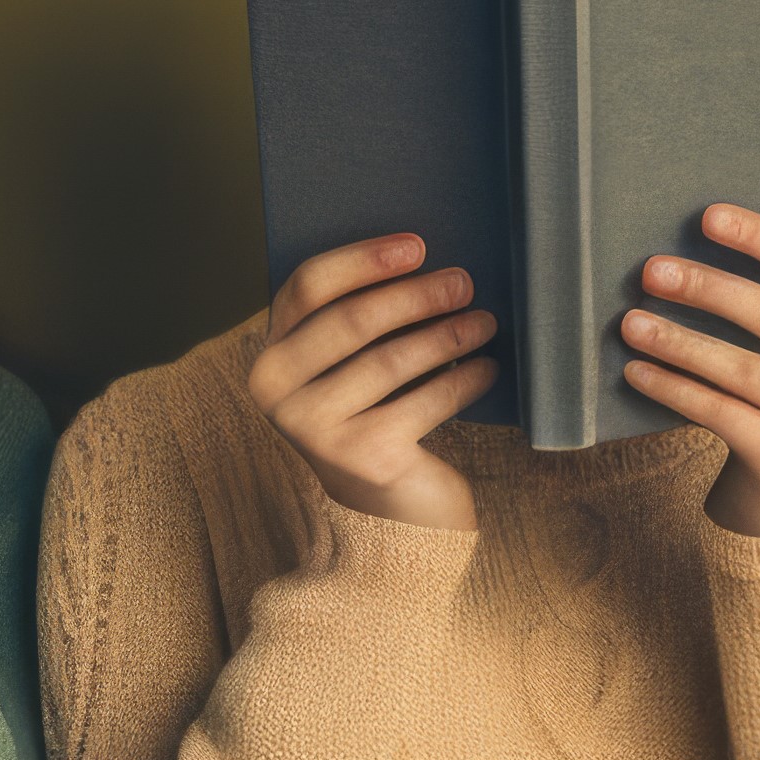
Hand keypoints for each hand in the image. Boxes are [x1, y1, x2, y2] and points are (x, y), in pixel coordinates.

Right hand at [247, 235, 496, 529]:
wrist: (389, 513)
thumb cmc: (378, 415)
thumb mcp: (356, 366)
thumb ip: (365, 319)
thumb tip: (426, 260)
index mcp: (271, 355)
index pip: (308, 286)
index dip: (364, 259)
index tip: (418, 246)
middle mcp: (276, 392)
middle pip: (353, 320)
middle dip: (417, 295)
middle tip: (464, 282)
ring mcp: (315, 428)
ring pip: (392, 359)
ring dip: (448, 334)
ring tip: (485, 321)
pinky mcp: (362, 458)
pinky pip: (423, 401)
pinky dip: (462, 380)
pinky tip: (487, 367)